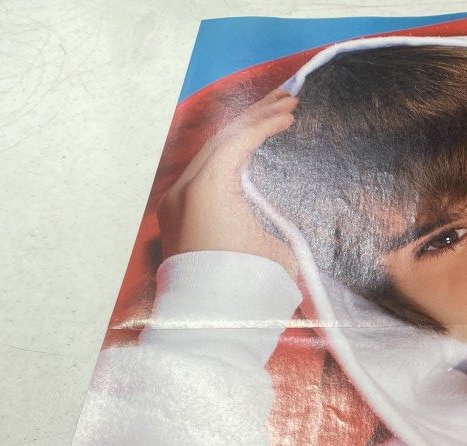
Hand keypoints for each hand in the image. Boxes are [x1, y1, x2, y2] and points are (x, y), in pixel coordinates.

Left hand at [157, 89, 298, 276]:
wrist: (207, 326)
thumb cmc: (245, 290)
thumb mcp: (278, 254)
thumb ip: (277, 222)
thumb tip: (280, 218)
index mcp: (209, 189)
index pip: (238, 139)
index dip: (266, 122)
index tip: (292, 111)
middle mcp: (184, 188)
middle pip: (220, 138)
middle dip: (254, 116)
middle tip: (285, 98)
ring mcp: (175, 201)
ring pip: (208, 154)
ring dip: (240, 135)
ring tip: (267, 118)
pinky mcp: (175, 216)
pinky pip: (201, 173)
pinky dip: (225, 157)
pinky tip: (244, 152)